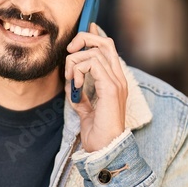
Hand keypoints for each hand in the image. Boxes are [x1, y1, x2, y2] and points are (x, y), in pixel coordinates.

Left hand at [64, 23, 127, 152]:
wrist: (106, 149)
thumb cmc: (98, 133)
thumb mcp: (85, 110)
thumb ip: (80, 94)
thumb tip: (70, 82)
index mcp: (114, 81)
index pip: (107, 48)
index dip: (92, 37)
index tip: (76, 40)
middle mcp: (118, 78)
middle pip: (105, 42)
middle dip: (84, 39)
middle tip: (69, 52)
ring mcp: (116, 82)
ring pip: (95, 52)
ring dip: (75, 62)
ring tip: (71, 80)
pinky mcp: (111, 88)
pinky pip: (93, 64)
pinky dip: (79, 71)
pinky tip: (77, 86)